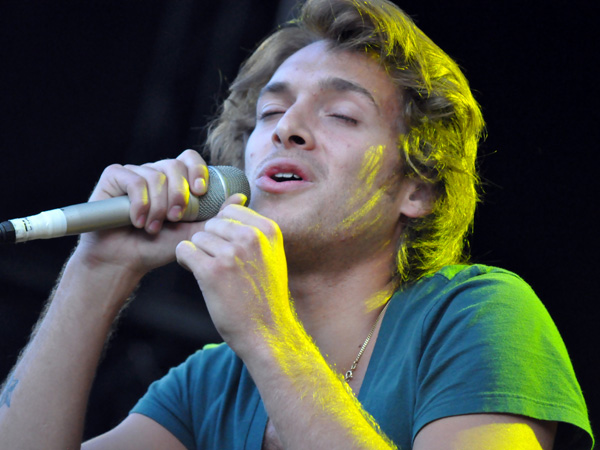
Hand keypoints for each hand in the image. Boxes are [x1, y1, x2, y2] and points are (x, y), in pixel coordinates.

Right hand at [73, 149, 215, 277]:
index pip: (190, 159)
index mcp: (175, 181)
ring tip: (153, 227)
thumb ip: (215, 216)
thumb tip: (241, 197)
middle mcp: (155, 172)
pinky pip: (133, 180)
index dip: (197, 170)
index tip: (200, 192)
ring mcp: (134, 173)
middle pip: (174, 165)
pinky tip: (137, 221)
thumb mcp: (193, 233)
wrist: (125, 260)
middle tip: (175, 218)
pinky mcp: (114, 177)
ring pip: (155, 175)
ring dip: (158, 206)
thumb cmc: (159, 247)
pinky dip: (139, 203)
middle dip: (179, 195)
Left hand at [175, 204, 291, 354]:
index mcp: (268, 230)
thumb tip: (236, 200)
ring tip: (213, 274)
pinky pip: (184, 250)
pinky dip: (186, 261)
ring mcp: (231, 253)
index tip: (227, 249)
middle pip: (212, 223)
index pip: (231, 211)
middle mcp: (251, 237)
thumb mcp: (271, 255)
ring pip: (197, 237)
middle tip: (219, 265)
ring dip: (199, 254)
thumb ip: (254, 229)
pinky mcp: (211, 271)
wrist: (267, 332)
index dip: (223, 229)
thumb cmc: (265, 295)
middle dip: (210, 242)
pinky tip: (198, 274)